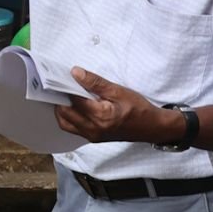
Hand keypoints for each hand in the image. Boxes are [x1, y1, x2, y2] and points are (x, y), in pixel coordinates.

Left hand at [53, 67, 176, 144]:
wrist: (151, 127)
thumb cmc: (138, 108)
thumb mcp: (118, 91)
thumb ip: (95, 82)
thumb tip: (75, 73)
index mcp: (100, 116)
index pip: (73, 99)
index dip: (65, 87)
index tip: (61, 77)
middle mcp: (92, 129)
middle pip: (64, 113)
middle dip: (60, 99)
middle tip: (61, 86)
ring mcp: (92, 136)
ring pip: (65, 123)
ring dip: (62, 110)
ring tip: (66, 96)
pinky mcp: (93, 138)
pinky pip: (73, 129)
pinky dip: (69, 118)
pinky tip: (74, 107)